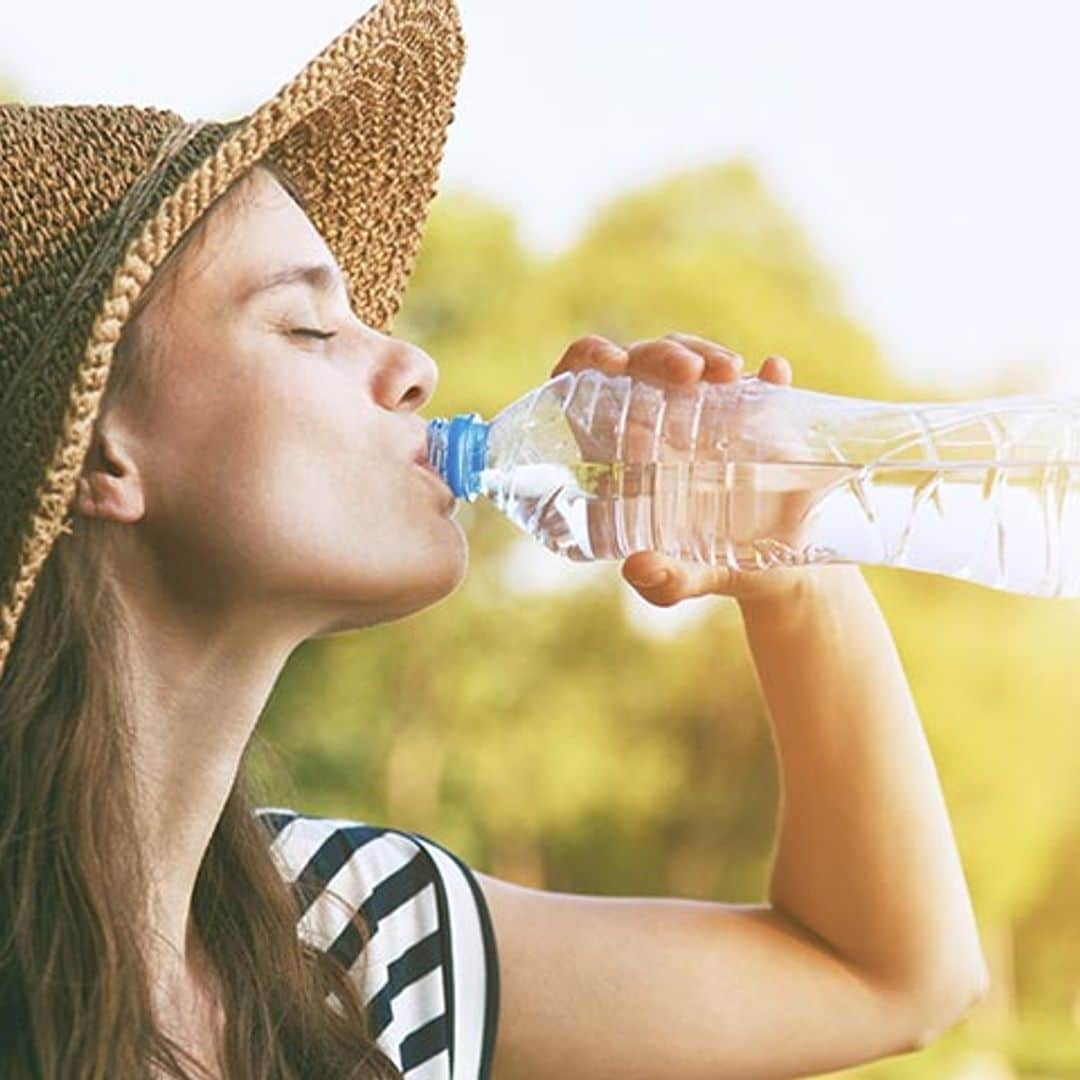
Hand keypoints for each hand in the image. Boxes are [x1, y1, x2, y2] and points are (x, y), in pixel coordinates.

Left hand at [550, 332, 837, 606]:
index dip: (588, 359)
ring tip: (732, 376)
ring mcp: (708, 414)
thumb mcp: (685, 579)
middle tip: (690, 375)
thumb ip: (662, 581)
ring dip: (707, 355)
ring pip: (692, 357)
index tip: (612, 362)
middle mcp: (660, 422)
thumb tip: (638, 568)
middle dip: (661, 354)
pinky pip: (757, 381)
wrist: (777, 571)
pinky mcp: (758, 416)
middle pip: (643, 362)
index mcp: (624, 451)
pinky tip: (775, 374)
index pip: (587, 384)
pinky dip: (765, 375)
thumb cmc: (711, 567)